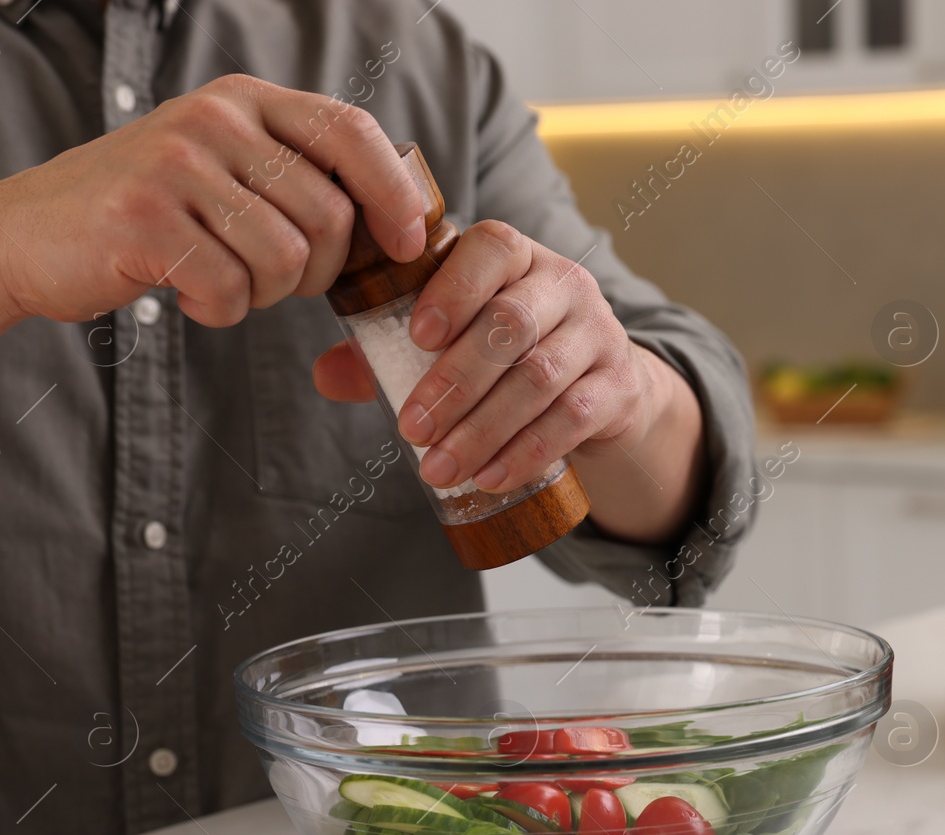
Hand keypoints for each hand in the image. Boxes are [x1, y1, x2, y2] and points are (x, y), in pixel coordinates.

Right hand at [0, 74, 423, 327]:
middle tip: (272, 279)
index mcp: (246, 102)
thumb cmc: (151, 215)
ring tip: (222, 281)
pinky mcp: (142, 218)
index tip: (406, 243)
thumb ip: (300, 176)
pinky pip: (230, 289)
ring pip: (286, 259)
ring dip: (266, 296)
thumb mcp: (227, 170)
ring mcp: (175, 164)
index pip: (353, 131)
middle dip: (319, 272)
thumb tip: (406, 216)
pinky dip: (220, 311)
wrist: (27, 235)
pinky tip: (188, 295)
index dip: (394, 192)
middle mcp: (213, 119)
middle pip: (330, 216)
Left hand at [313, 220, 705, 543]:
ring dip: (485, 427)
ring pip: (540, 376)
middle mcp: (565, 283)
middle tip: (411, 430)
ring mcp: (599, 333)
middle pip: (511, 324)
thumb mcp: (455, 339)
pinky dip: (528, 450)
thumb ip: (387, 350)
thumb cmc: (510, 355)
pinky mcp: (619, 386)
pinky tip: (491, 475)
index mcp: (517, 256)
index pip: (494, 249)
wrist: (601, 389)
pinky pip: (575, 417)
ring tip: (440, 467)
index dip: (454, 289)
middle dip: (455, 382)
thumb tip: (326, 375)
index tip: (416, 337)